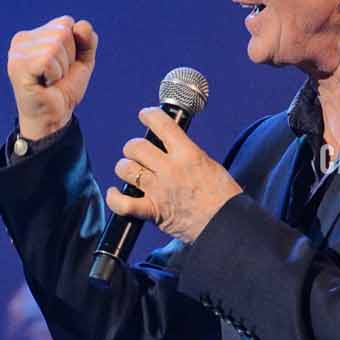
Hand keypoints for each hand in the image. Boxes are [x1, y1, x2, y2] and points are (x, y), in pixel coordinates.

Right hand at [6, 16, 97, 139]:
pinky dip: (54, 74)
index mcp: (34, 34)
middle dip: (68, 58)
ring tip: (50, 81)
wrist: (55, 116)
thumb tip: (80, 26)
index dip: (73, 46)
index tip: (61, 65)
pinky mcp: (18, 66)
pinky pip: (48, 59)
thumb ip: (87, 39)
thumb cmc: (64, 88)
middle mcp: (22, 39)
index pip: (65, 23)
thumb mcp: (82, 60)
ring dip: (61, 68)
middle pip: (62, 32)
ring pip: (56, 45)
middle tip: (56, 76)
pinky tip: (45, 84)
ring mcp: (17, 52)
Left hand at [107, 106, 239, 241]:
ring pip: (126, 169)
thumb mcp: (208, 165)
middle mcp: (170, 169)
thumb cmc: (222, 197)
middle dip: (133, 148)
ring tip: (130, 172)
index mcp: (187, 154)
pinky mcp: (152, 211)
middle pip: (136, 147)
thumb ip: (187, 155)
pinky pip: (122, 204)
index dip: (149, 115)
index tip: (145, 115)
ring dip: (125, 169)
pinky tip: (114, 193)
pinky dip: (114, 198)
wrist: (225, 225)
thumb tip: (172, 147)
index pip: (161, 124)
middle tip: (138, 154)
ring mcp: (159, 190)